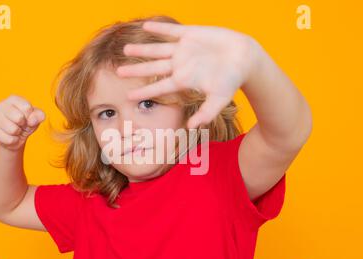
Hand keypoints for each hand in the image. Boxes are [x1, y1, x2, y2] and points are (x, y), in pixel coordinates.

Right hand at [0, 95, 44, 150]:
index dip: (31, 116)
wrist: (17, 137)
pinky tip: (11, 136)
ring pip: (13, 130)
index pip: (27, 107)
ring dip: (18, 133)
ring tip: (16, 130)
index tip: (28, 117)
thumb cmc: (27, 123)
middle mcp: (2, 105)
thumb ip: (39, 115)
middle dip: (24, 124)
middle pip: (19, 118)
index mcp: (13, 99)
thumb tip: (32, 120)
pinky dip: (14, 140)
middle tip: (21, 124)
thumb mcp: (36, 118)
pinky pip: (9, 139)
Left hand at [116, 21, 260, 128]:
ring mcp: (184, 49)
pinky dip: (159, 29)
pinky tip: (145, 27)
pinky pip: (171, 31)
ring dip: (142, 49)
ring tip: (126, 49)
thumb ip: (206, 113)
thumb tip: (192, 127)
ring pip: (157, 49)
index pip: (158, 87)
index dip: (143, 92)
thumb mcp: (219, 100)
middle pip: (152, 68)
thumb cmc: (231, 81)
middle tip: (118, 72)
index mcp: (183, 80)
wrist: (244, 58)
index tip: (128, 97)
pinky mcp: (191, 34)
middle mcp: (179, 65)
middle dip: (135, 70)